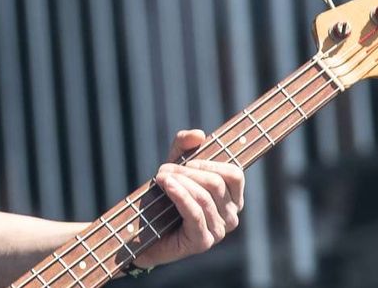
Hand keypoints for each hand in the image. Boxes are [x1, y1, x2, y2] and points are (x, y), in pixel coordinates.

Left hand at [132, 129, 244, 268]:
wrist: (144, 229)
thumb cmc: (164, 196)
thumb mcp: (174, 164)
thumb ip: (184, 145)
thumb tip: (199, 135)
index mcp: (232, 198)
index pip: (234, 174)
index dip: (209, 163)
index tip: (186, 160)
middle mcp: (231, 216)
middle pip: (215, 183)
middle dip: (187, 171)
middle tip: (164, 170)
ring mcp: (218, 231)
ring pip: (204, 197)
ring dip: (179, 182)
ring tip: (160, 178)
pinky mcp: (202, 242)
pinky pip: (195, 213)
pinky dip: (180, 196)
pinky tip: (167, 186)